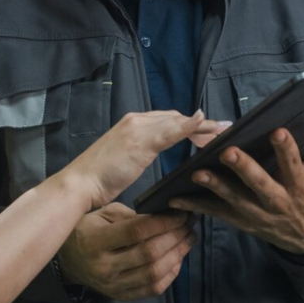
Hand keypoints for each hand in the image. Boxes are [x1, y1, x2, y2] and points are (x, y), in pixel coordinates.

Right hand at [59, 110, 220, 209]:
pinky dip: (188, 126)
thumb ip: (139, 152)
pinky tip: (202, 123)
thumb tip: (149, 153)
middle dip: (201, 124)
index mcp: (131, 124)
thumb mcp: (123, 161)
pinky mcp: (140, 141)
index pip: (167, 119)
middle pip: (176, 117)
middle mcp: (135, 121)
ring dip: (202, 125)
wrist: (79, 184)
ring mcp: (138, 129)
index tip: (208, 131)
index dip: (188, 124)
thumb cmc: (98, 179)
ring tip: (223, 130)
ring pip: (177, 121)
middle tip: (224, 130)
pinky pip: (170, 130)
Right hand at [59, 204, 193, 300]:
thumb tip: (166, 217)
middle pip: (149, 254)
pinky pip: (152, 289)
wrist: (68, 260)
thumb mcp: (102, 213)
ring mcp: (112, 285)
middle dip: (175, 237)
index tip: (181, 213)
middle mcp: (103, 267)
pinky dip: (171, 274)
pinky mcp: (120, 296)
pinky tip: (178, 258)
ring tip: (188, 239)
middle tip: (189, 225)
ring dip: (178, 255)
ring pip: (154, 274)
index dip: (164, 222)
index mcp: (95, 241)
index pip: (137, 231)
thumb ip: (131, 215)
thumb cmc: (87, 229)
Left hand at [171, 127, 303, 253]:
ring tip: (198, 173)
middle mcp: (279, 203)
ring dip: (216, 188)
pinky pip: (217, 214)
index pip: (295, 167)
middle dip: (245, 170)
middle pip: (261, 186)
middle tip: (229, 152)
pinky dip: (196, 207)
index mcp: (302, 188)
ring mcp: (258, 215)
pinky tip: (175, 197)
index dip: (288, 151)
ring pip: (236, 201)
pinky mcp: (241, 222)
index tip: (279, 131)